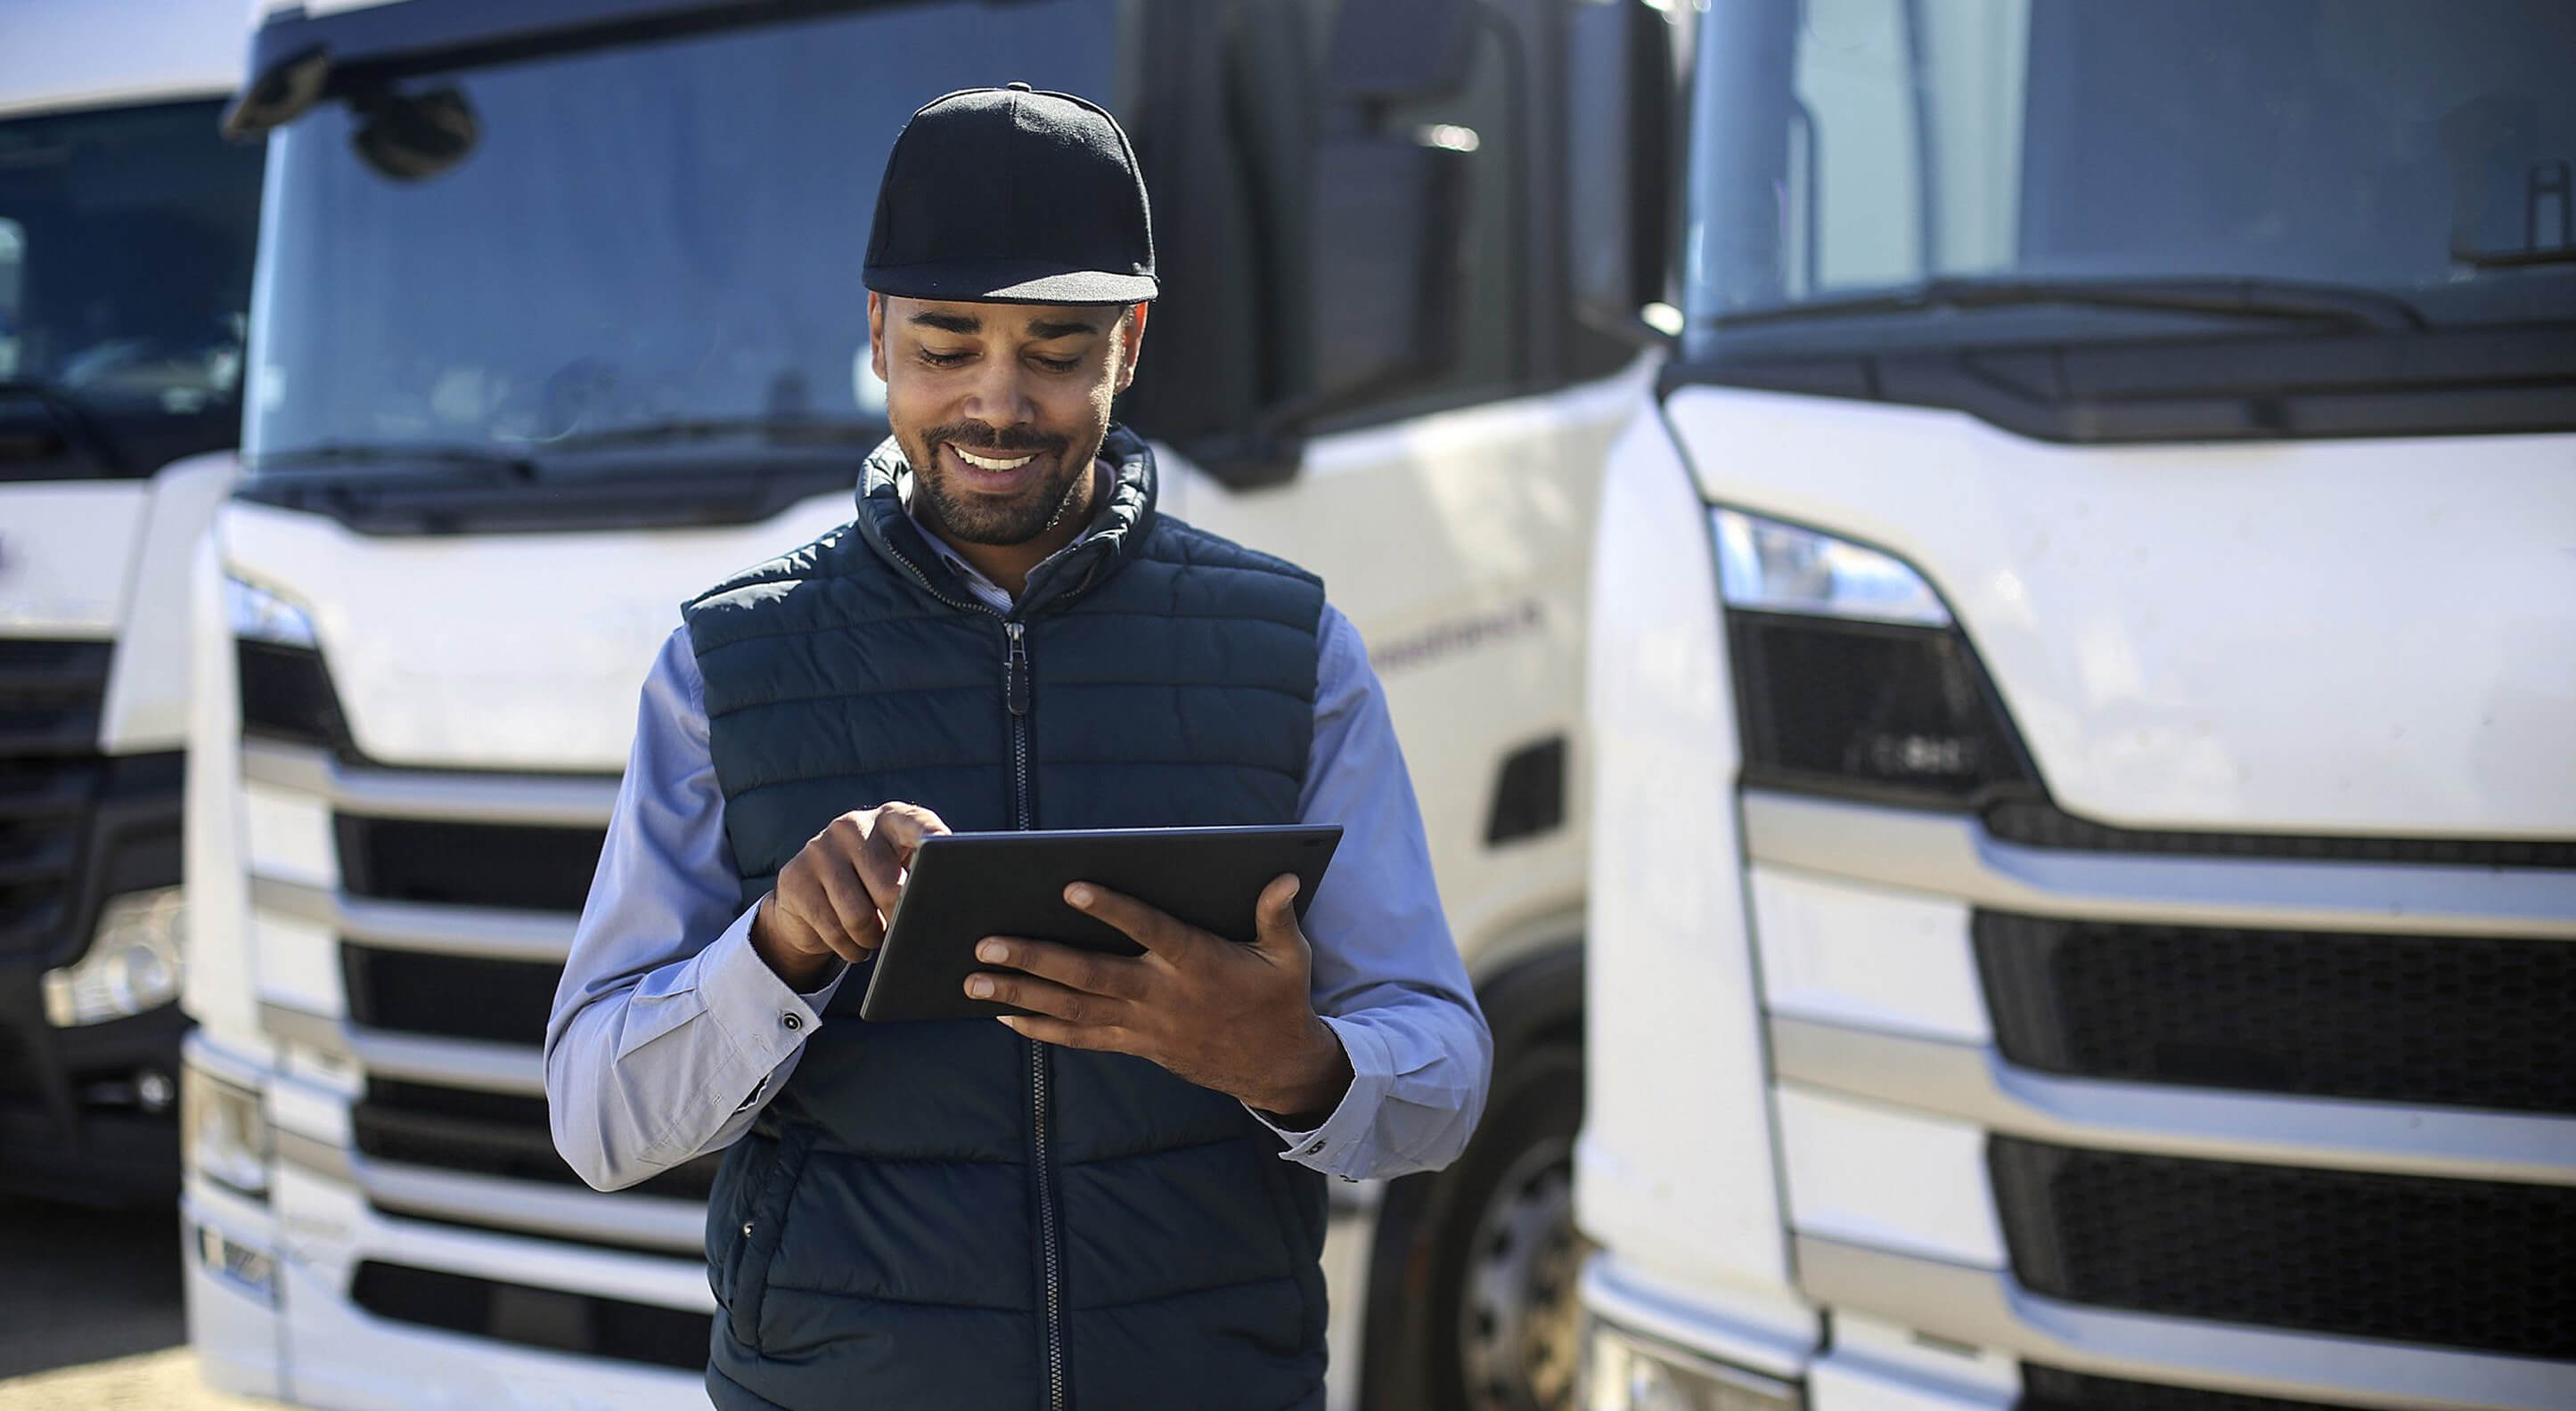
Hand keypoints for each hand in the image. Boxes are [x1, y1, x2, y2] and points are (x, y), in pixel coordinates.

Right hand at [750, 802, 948, 990]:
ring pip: (858, 916)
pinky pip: (833, 930)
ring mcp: (820, 848)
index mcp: (889, 819)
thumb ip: (922, 878)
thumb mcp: (899, 873)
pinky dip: (850, 948)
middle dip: (900, 918)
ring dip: (873, 938)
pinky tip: (853, 944)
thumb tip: (947, 903)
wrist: (809, 901)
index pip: (916, 823)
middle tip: (900, 928)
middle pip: (888, 887)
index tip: (944, 849)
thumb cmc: (871, 886)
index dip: (932, 837)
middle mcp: (853, 826)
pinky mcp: (795, 877)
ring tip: (876, 936)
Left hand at [968, 874, 1353, 1120]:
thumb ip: (1277, 915)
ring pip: (1074, 1009)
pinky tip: (1004, 1014)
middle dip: (1036, 959)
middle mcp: (1163, 996)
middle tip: (986, 942)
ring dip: (1022, 994)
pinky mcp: (1135, 1045)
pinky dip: (1042, 1028)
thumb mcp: (1289, 955)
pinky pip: (1081, 1038)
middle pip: (1090, 975)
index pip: (1150, 931)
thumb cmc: (1279, 998)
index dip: (1113, 910)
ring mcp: (1144, 1025)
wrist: (1274, 1067)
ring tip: (974, 979)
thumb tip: (1285, 877)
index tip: (1072, 887)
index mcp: (1199, 963)